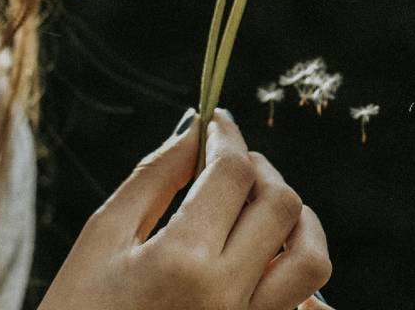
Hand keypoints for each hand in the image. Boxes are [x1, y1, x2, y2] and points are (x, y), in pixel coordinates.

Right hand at [37, 107, 331, 309]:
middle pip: (281, 205)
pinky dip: (295, 272)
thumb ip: (154, 176)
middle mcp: (227, 297)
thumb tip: (195, 131)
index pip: (233, 173)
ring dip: (294, 220)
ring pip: (311, 259)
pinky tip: (263, 257)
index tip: (217, 123)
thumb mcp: (103, 236)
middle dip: (260, 169)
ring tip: (257, 208)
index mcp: (182, 261)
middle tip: (230, 164)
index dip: (228, 136)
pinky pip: (303, 307)